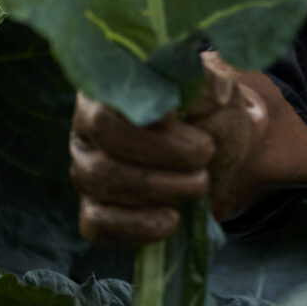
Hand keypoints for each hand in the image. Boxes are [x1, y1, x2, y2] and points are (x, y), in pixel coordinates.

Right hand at [70, 53, 306, 246]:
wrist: (219, 151)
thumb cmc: (209, 110)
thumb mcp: (213, 84)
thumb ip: (202, 78)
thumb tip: (195, 80)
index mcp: (109, 88)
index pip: (107, 100)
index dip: (141, 113)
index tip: (180, 115)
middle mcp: (87, 128)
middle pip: (104, 145)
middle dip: (159, 154)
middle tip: (206, 154)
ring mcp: (86, 171)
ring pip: (101, 184)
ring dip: (157, 188)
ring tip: (201, 185)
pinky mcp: (95, 212)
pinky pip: (96, 226)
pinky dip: (134, 227)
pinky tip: (170, 222)